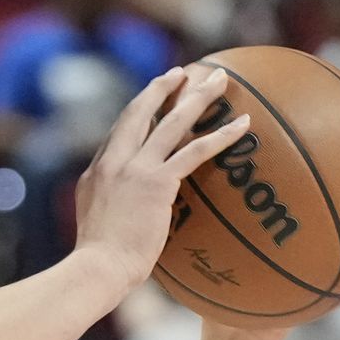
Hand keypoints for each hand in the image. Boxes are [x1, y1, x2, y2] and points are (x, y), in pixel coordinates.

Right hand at [73, 65, 250, 295]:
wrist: (97, 266)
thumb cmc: (99, 259)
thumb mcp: (95, 221)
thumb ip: (111, 204)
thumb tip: (128, 208)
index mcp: (98, 168)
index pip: (122, 130)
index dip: (141, 109)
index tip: (155, 96)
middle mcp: (115, 160)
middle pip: (141, 111)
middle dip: (163, 88)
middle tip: (183, 73)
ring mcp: (136, 168)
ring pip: (172, 122)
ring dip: (199, 97)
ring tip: (219, 79)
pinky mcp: (158, 182)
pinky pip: (196, 151)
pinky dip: (222, 136)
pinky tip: (244, 125)